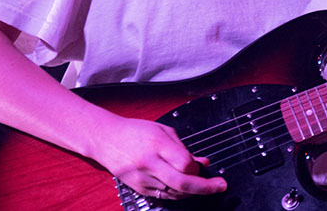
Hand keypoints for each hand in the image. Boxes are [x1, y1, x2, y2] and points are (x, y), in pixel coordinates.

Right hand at [88, 115, 226, 199]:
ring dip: (192, 191)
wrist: (106, 140)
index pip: (184, 163)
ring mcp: (143, 179)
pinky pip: (164, 195)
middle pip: (181, 183)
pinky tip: (185, 187)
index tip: (204, 166)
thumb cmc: (136, 132)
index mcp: (156, 144)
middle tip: (220, 186)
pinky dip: (178, 193)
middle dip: (205, 187)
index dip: (197, 167)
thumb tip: (203, 163)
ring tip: (204, 185)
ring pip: (175, 193)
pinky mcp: (139, 189)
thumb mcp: (163, 131)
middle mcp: (149, 164)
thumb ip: (184, 149)